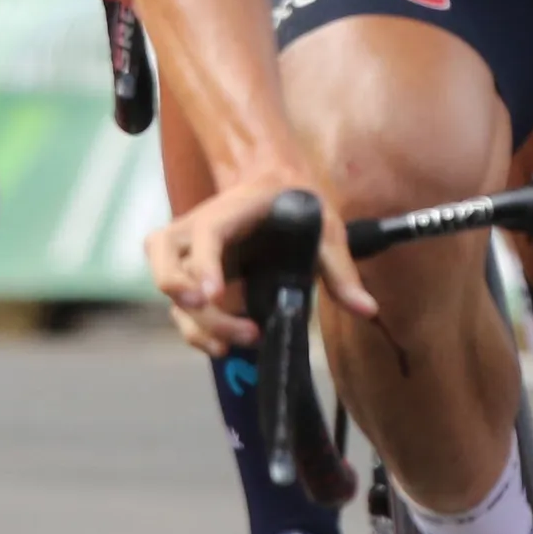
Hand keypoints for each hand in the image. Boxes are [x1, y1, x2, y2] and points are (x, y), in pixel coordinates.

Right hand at [144, 170, 376, 359]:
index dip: (203, 262)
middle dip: (179, 287)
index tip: (212, 294)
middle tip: (209, 310)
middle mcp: (199, 226)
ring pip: (165, 281)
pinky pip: (178, 306)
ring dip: (190, 319)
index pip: (207, 232)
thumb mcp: (327, 229)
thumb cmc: (299, 204)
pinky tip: (223, 347)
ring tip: (228, 345)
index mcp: (232, 209)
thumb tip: (367, 309)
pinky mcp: (191, 276)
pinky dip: (193, 330)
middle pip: (165, 253)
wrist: (276, 187)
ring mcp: (189, 251)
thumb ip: (341, 270)